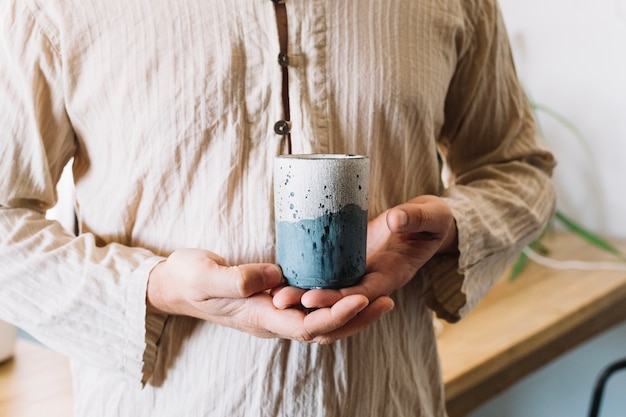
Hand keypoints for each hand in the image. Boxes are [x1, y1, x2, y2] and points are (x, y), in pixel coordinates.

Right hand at [146, 249, 393, 343]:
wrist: (173, 285)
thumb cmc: (187, 279)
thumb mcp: (205, 275)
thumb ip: (235, 278)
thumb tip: (273, 276)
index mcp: (258, 317)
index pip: (306, 326)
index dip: (336, 315)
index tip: (362, 299)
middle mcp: (271, 319)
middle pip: (322, 329)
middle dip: (355, 318)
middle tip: (386, 300)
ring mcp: (273, 311)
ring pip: (319, 321)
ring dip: (350, 313)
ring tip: (379, 298)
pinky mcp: (274, 299)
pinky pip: (309, 307)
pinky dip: (333, 302)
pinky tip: (348, 288)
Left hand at [273, 195, 457, 308]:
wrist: (430, 223)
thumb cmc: (433, 221)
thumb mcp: (431, 216)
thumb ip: (415, 218)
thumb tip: (396, 219)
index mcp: (392, 275)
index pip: (361, 294)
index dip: (336, 298)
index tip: (311, 297)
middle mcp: (373, 279)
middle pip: (339, 298)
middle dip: (309, 301)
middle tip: (278, 300)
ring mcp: (361, 271)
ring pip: (330, 288)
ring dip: (303, 292)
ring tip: (273, 291)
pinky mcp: (351, 260)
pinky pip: (329, 272)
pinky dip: (309, 275)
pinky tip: (284, 272)